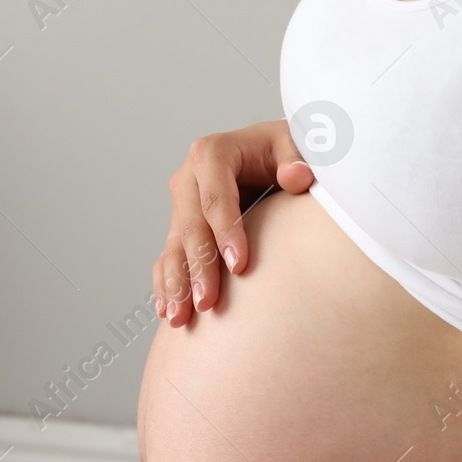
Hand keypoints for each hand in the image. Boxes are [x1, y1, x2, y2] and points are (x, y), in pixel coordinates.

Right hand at [153, 120, 314, 327]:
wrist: (268, 156)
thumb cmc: (282, 153)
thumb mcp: (293, 144)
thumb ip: (296, 157)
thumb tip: (296, 177)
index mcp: (212, 153)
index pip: (215, 197)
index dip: (226, 231)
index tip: (239, 265)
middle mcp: (189, 179)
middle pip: (191, 227)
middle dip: (199, 266)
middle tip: (208, 301)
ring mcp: (181, 206)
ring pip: (174, 248)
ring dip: (176, 284)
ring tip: (182, 317)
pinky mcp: (179, 228)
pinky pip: (167, 259)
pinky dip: (165, 286)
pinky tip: (168, 311)